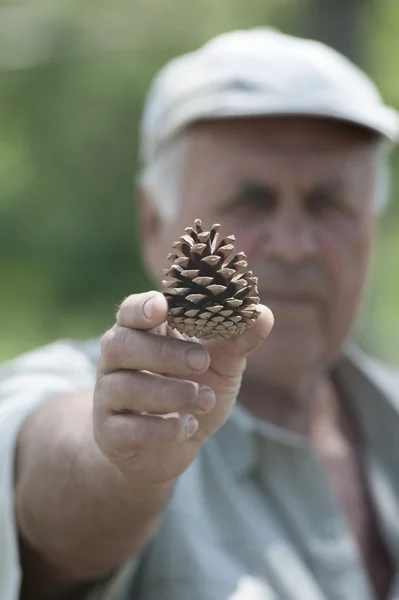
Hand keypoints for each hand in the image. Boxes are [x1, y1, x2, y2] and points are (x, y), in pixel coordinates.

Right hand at [93, 291, 272, 483]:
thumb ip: (237, 340)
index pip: (129, 311)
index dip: (142, 307)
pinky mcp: (111, 434)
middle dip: (164, 353)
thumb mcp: (220, 365)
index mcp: (141, 334)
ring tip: (205, 400)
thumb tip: (262, 313)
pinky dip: (162, 428)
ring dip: (170, 393)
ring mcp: (108, 398)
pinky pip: (127, 428)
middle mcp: (116, 361)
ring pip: (124, 387)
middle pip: (120, 344)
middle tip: (202, 361)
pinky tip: (189, 426)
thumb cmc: (193, 391)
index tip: (163, 306)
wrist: (172, 448)